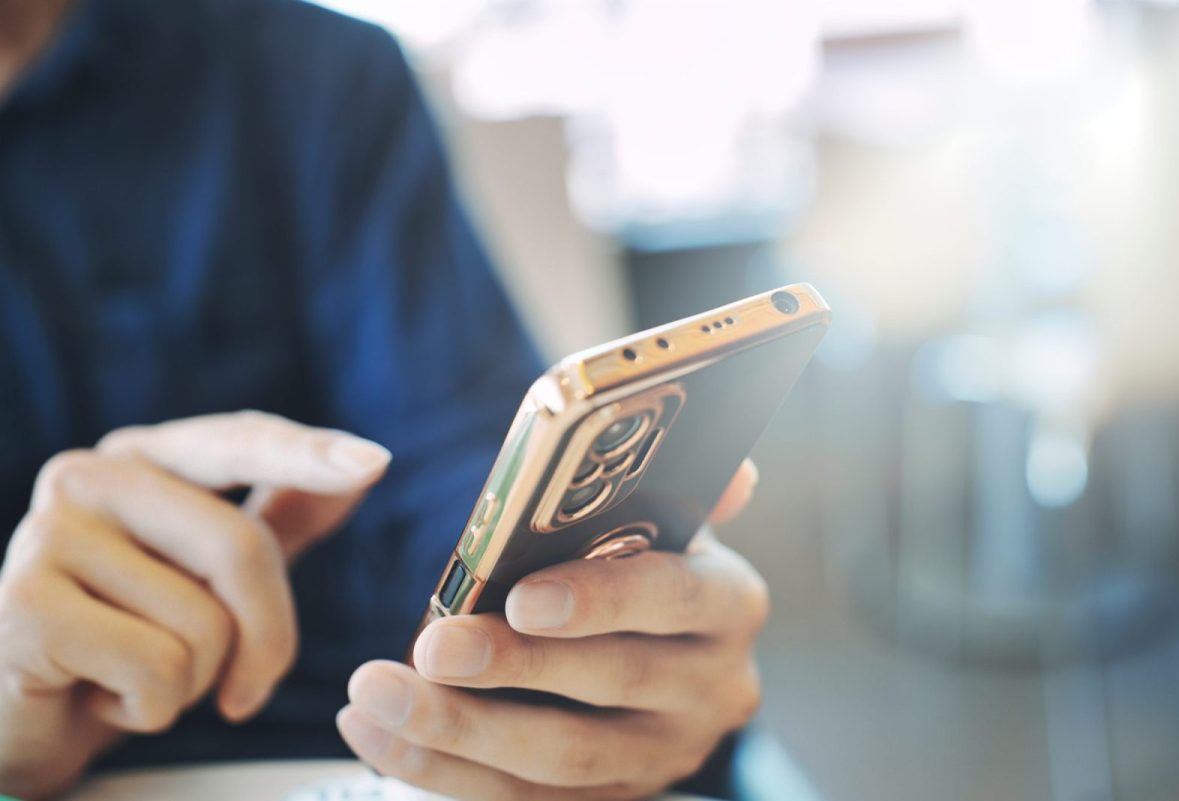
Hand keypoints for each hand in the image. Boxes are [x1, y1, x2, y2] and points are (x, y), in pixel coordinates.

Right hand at [0, 411, 389, 800]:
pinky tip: (100, 699)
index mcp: (142, 458)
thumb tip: (367, 466)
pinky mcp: (25, 606)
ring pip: (205, 622)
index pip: (241, 441)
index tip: (376, 463)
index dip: (309, 456)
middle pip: (241, 547)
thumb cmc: (123, 638)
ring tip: (134, 676)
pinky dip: (150, 709)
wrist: (21, 718)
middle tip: (243, 690)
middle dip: (267, 637)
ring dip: (195, 681)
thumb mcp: (207, 574)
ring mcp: (48, 536)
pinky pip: (157, 669)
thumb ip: (279, 519)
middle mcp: (89, 477)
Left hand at [338, 460, 765, 800]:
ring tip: (377, 694)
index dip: (599, 600)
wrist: (645, 640)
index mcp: (728, 603)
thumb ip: (675, 485)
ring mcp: (662, 753)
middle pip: (613, 683)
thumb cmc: (635, 558)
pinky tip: (376, 736)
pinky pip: (523, 800)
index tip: (518, 598)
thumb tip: (728, 470)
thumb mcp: (662, 516)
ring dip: (459, 730)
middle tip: (431, 646)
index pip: (672, 598)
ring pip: (563, 759)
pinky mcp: (611, 796)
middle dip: (513, 668)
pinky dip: (441, 770)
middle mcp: (712, 687)